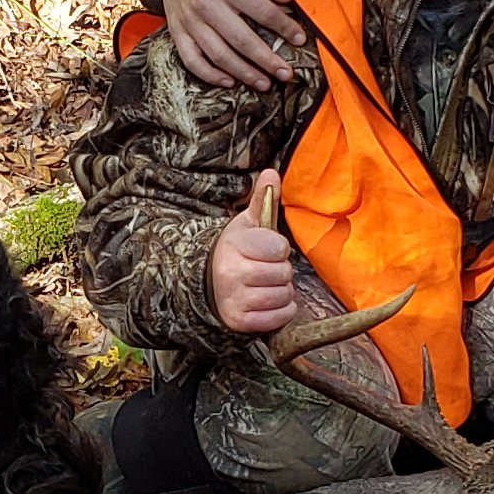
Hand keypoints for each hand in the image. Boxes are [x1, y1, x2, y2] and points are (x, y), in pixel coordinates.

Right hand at [154, 0, 303, 89]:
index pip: (263, 11)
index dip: (285, 28)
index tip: (299, 39)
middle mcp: (207, 4)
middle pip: (242, 40)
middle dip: (267, 61)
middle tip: (287, 74)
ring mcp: (190, 20)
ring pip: (219, 55)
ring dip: (244, 73)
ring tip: (265, 83)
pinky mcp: (177, 30)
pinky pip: (191, 59)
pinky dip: (209, 75)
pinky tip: (229, 82)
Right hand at [207, 170, 300, 334]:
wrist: (209, 283)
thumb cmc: (236, 251)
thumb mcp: (246, 224)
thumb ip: (263, 200)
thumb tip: (271, 173)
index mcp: (234, 244)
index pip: (279, 248)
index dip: (278, 249)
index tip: (267, 249)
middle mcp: (231, 272)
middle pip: (284, 273)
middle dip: (281, 271)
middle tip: (266, 269)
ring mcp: (235, 299)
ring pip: (283, 295)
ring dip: (282, 291)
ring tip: (266, 284)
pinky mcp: (240, 321)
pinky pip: (279, 316)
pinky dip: (281, 311)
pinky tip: (268, 301)